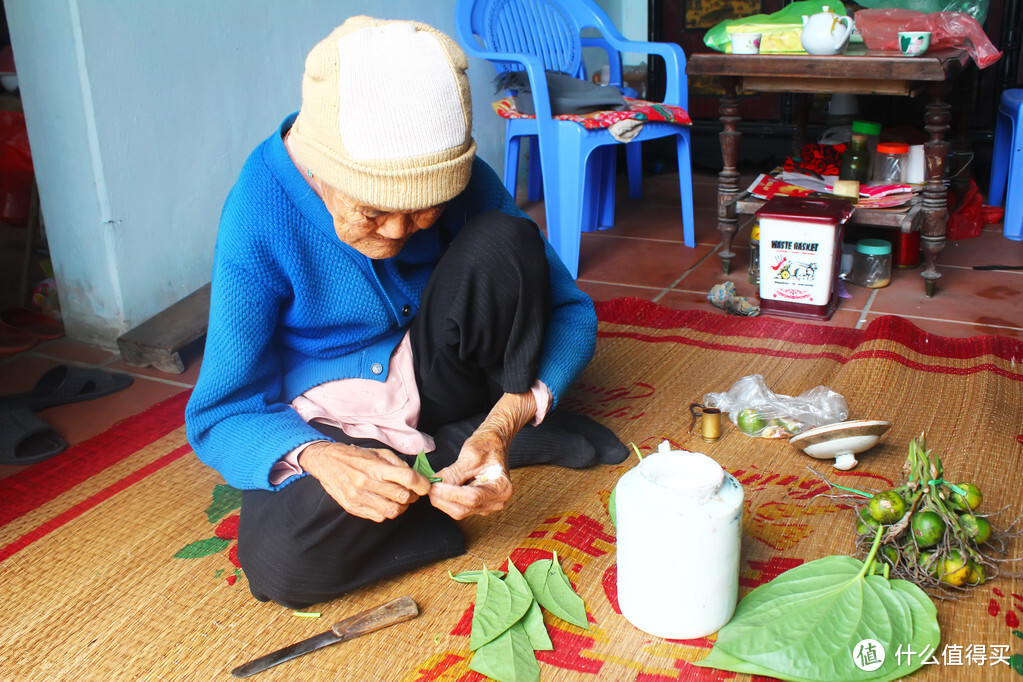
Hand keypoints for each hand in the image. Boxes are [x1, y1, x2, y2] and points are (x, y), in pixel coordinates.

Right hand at [299, 442, 430, 521]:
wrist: (326, 462)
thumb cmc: (355, 456)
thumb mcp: (379, 452)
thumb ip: (398, 464)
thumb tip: (416, 476)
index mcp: (376, 467)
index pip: (408, 479)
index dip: (422, 484)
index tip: (425, 485)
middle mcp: (367, 483)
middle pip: (403, 496)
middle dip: (413, 496)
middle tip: (412, 491)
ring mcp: (359, 497)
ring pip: (393, 511)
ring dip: (402, 506)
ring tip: (399, 498)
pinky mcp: (353, 508)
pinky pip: (379, 517)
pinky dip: (387, 511)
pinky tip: (384, 502)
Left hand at [429, 429, 512, 519]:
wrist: (494, 443)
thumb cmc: (487, 446)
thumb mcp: (470, 456)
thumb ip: (452, 473)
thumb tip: (433, 484)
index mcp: (501, 488)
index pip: (472, 497)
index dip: (450, 494)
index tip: (434, 486)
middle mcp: (497, 501)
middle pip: (465, 509)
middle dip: (443, 499)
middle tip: (429, 487)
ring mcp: (488, 505)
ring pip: (460, 511)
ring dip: (443, 500)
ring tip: (434, 486)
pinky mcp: (478, 505)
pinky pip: (460, 507)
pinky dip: (448, 500)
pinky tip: (441, 489)